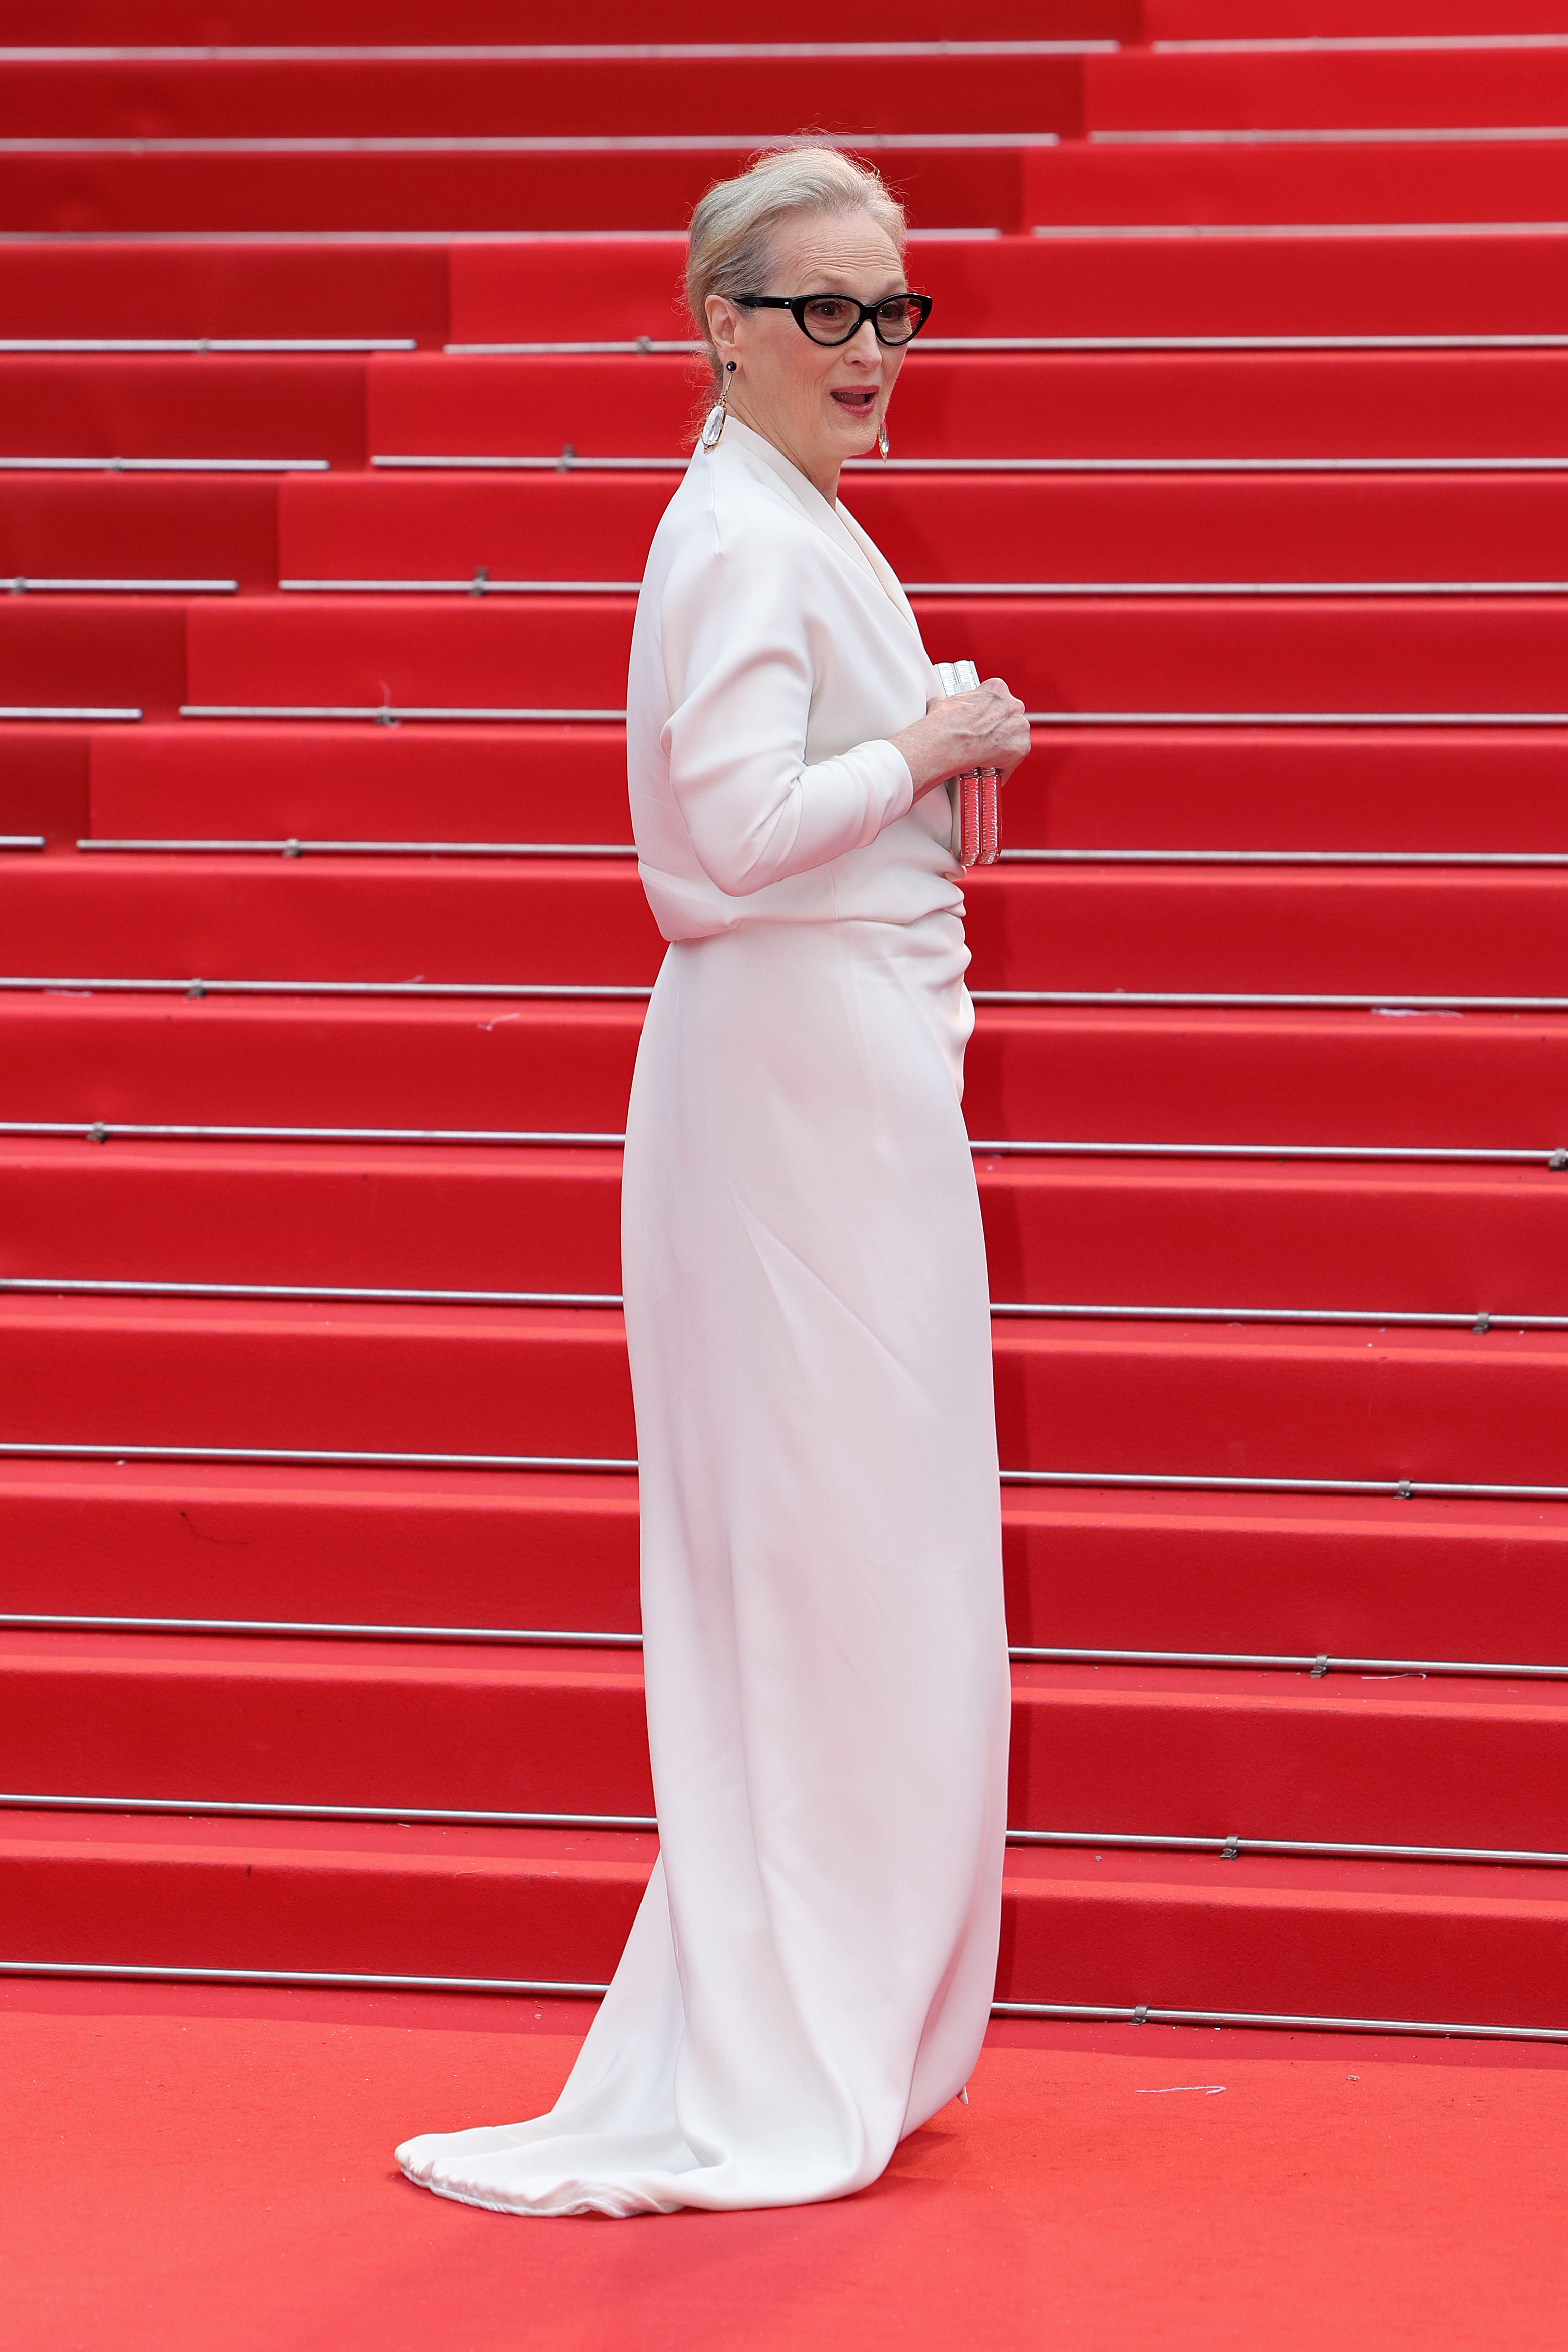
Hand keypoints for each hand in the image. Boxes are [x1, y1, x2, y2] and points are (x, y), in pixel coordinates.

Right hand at [889, 676, 1032, 804]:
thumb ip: (955, 704)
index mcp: (996, 689)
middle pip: (1010, 717)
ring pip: (1014, 737)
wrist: (946, 745)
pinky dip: (1003, 764)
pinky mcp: (1020, 748)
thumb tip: (947, 708)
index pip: (998, 698)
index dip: (988, 711)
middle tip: (982, 738)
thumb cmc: (945, 725)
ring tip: (985, 755)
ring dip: (1002, 746)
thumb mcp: (945, 703)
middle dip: (998, 728)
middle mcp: (1012, 705)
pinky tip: (990, 767)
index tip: (981, 720)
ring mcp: (1019, 727)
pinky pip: (1015, 758)